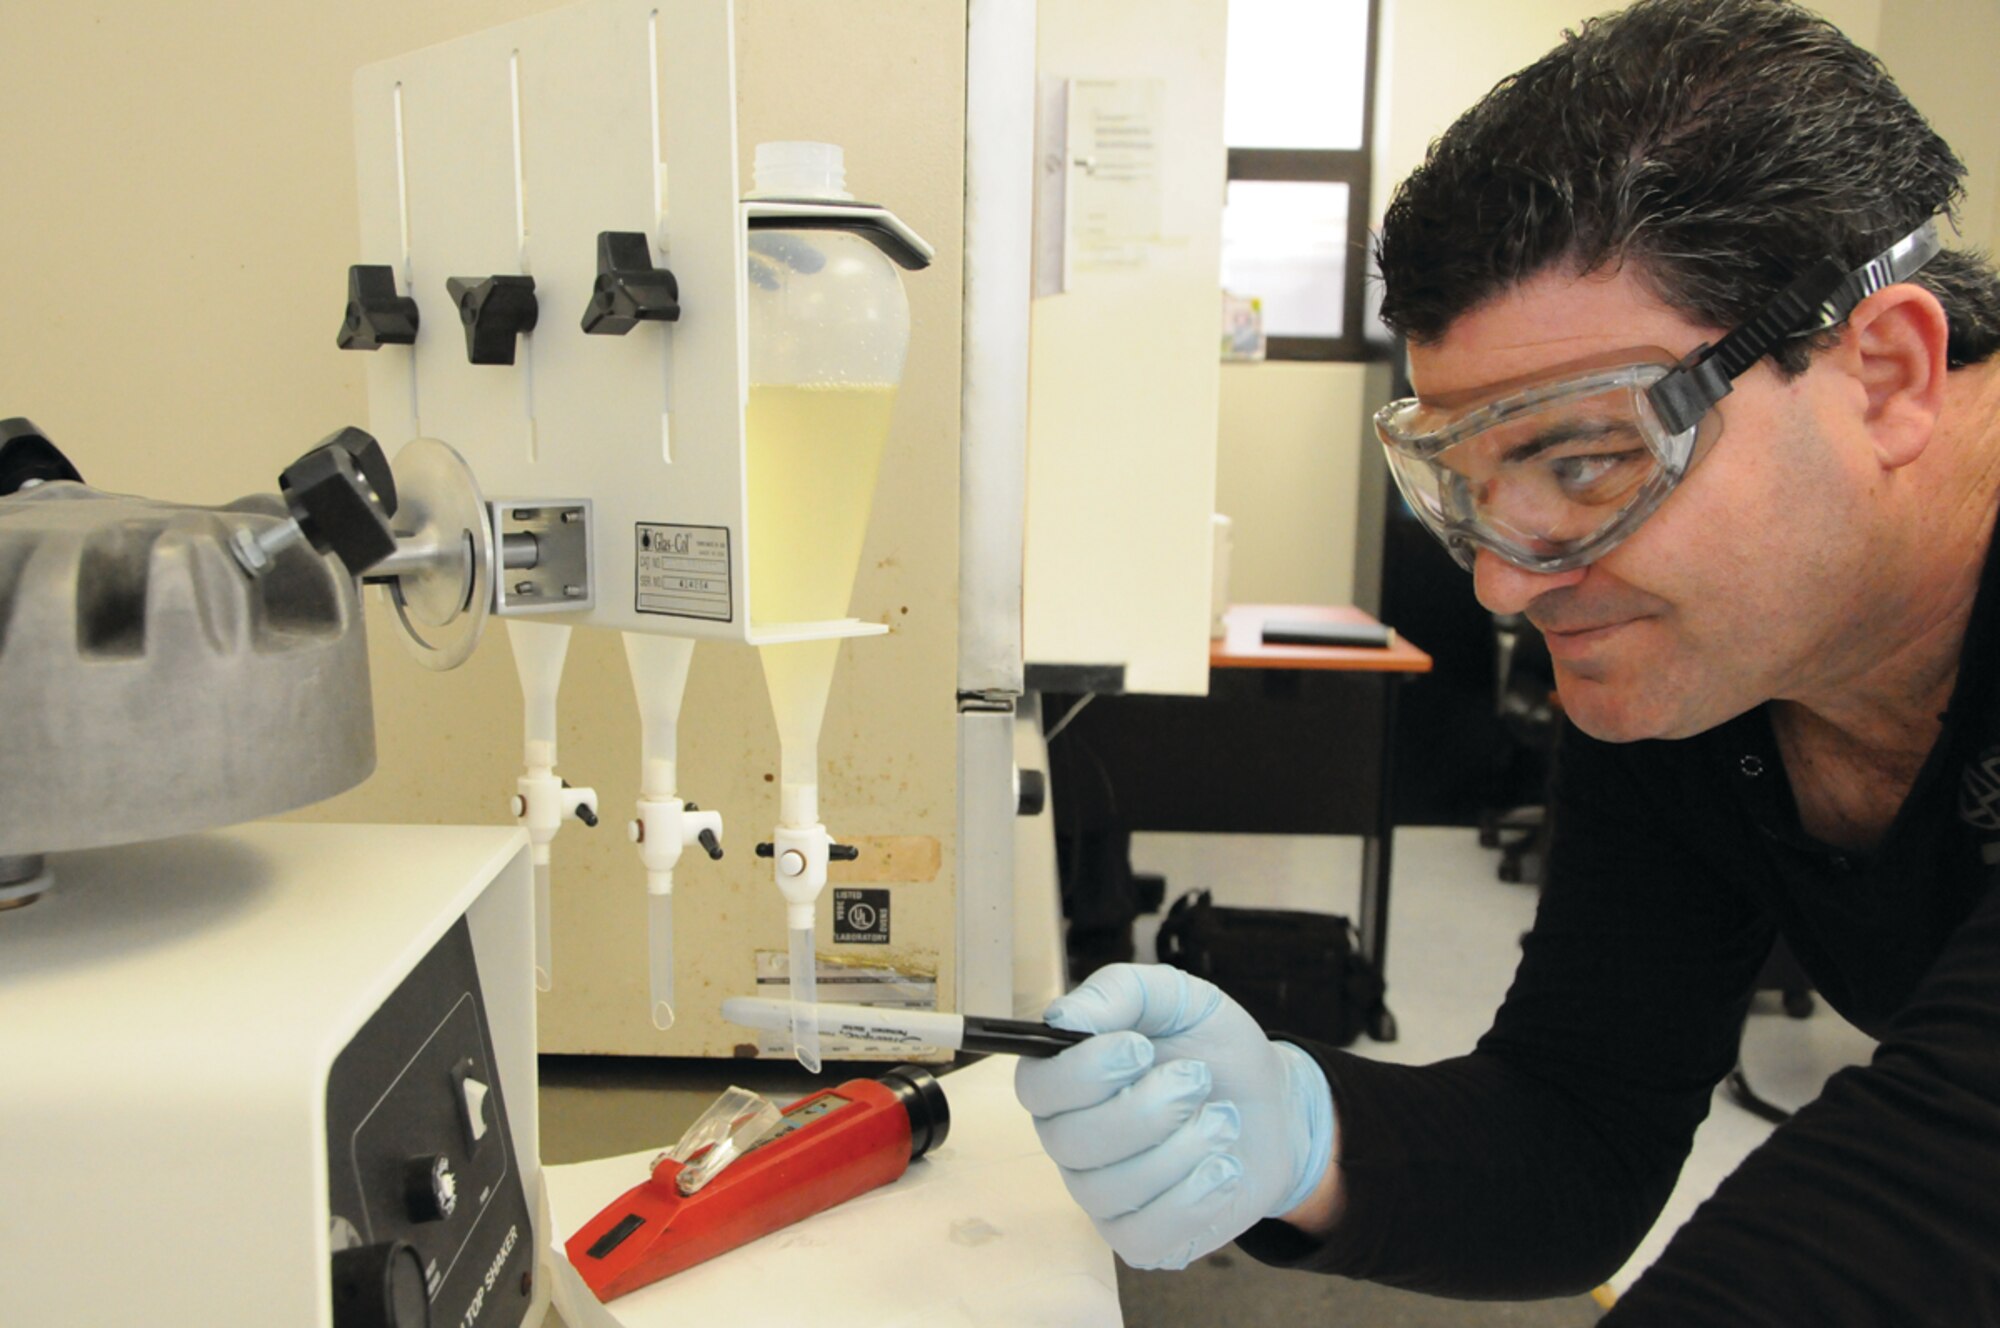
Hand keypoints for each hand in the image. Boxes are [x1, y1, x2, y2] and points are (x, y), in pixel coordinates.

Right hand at [1014, 963, 1335, 1269]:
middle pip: (1071, 1141)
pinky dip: (1193, 1200)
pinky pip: (1144, 1236)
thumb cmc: (1215, 1051)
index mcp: (1067, 1080)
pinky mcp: (1140, 1237)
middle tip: (1197, 1080)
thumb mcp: (1178, 999)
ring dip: (1181, 1150)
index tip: (1140, 1048)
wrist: (1273, 1107)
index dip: (1084, 1071)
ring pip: (1111, 1188)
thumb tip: (1066, 1016)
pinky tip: (1223, 1168)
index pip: (1038, 1086)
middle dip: (1146, 1109)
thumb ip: (1121, 991)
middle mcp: (1072, 1141)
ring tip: (1223, 1121)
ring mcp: (1102, 1195)